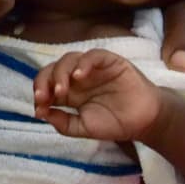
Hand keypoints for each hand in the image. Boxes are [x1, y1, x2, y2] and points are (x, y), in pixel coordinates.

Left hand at [33, 49, 161, 141]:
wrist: (145, 121)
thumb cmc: (115, 122)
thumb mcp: (85, 128)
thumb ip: (64, 123)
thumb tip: (41, 113)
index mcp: (69, 91)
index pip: (46, 84)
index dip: (39, 93)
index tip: (39, 108)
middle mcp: (77, 77)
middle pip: (53, 69)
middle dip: (45, 82)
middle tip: (46, 97)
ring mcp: (92, 68)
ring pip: (69, 59)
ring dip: (60, 73)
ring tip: (61, 90)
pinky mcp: (109, 61)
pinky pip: (92, 55)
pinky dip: (83, 63)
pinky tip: (79, 76)